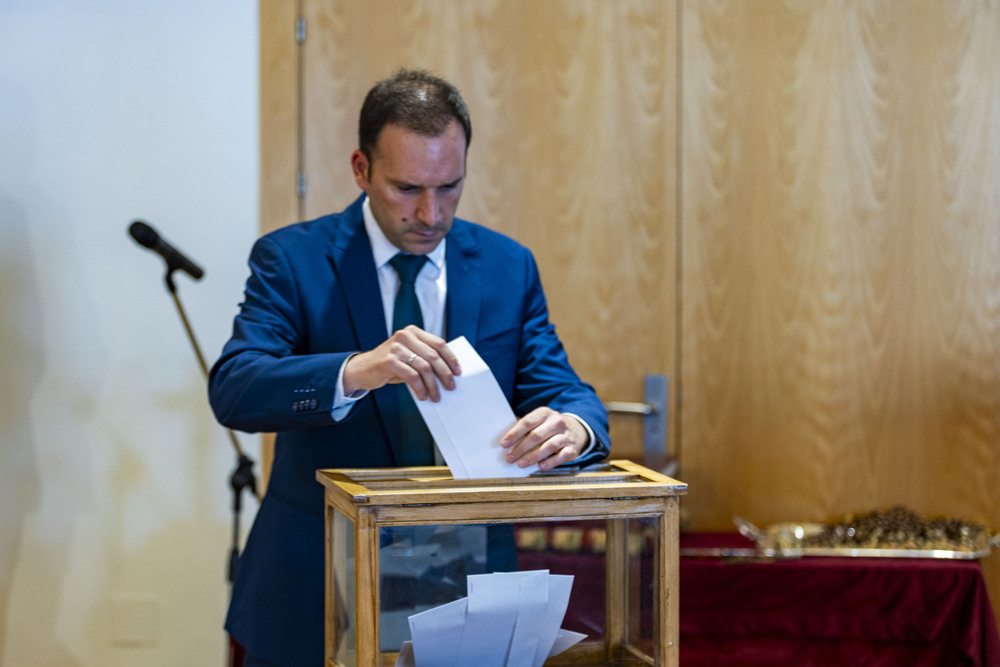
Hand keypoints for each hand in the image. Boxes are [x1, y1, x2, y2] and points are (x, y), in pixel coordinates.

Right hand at [342, 325, 460, 400]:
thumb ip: (424, 356)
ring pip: (424, 368)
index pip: (439, 343)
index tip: (458, 372)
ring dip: (433, 385)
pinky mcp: (389, 361)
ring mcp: (396, 347)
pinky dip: (420, 388)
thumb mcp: (408, 355)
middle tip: (451, 387)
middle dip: (445, 374)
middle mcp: (405, 336)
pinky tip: (423, 395)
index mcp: (413, 331)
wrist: (362, 369)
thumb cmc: (391, 364)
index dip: (450, 358)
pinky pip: (412, 376)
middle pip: (433, 356)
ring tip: (436, 396)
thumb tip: (449, 371)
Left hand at [500, 407, 588, 470]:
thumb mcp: (539, 422)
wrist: (575, 430)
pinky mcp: (572, 448)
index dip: (514, 434)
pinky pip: (561, 456)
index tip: (504, 444)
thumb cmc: (549, 428)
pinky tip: (540, 466)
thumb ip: (525, 430)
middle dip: (521, 448)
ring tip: (521, 464)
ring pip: (549, 446)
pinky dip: (550, 462)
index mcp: (545, 413)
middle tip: (510, 458)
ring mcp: (566, 435)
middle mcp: (557, 422)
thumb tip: (507, 445)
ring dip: (533, 457)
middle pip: (536, 435)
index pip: (527, 422)